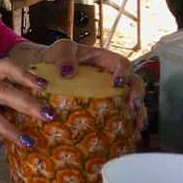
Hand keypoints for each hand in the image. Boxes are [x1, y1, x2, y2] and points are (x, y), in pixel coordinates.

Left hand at [8, 39, 146, 130]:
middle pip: (134, 82)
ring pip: (132, 100)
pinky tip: (130, 133)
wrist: (44, 69)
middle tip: (133, 106)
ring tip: (137, 125)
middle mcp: (111, 75)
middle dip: (138, 94)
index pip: (122, 63)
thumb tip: (67, 73)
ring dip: (138, 112)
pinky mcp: (105, 105)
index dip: (124, 73)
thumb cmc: (56, 56)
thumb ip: (64, 55)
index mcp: (104, 60)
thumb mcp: (60, 49)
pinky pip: (121, 114)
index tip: (118, 83)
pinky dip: (127, 123)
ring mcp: (109, 91)